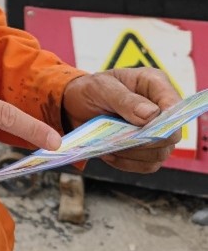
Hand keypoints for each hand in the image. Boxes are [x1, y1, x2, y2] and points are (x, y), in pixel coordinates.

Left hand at [62, 68, 180, 172]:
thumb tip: (151, 115)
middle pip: (171, 135)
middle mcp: (162, 110)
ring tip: (108, 144)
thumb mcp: (101, 87)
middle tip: (118, 138)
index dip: (165, 120)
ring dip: (133, 153)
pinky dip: (127, 162)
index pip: (174, 106)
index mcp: (155, 85)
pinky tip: (109, 153)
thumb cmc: (92, 89)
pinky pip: (147, 165)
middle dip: (145, 140)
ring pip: (160, 153)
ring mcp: (159, 132)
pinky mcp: (149, 150)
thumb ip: (125, 99)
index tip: (143, 127)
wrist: (77, 105)